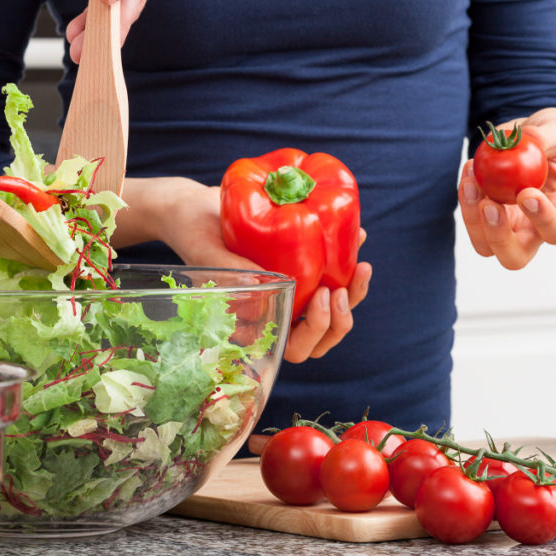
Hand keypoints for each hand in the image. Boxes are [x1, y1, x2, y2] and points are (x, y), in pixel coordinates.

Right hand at [115, 177, 370, 362]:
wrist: (194, 207)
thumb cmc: (195, 234)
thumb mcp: (209, 251)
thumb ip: (234, 268)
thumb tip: (269, 281)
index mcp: (255, 321)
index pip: (293, 347)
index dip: (315, 331)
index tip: (321, 297)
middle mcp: (277, 311)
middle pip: (320, 338)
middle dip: (340, 321)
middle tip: (340, 290)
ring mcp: (293, 291)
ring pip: (334, 314)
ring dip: (355, 297)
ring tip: (361, 268)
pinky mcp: (303, 266)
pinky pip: (335, 277)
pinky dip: (351, 263)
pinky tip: (357, 237)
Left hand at [458, 107, 555, 268]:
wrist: (531, 139)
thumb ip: (550, 135)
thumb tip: (529, 138)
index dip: (543, 220)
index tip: (527, 193)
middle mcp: (535, 228)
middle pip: (514, 257)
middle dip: (498, 237)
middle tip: (489, 204)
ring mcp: (508, 225)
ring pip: (484, 243)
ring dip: (472, 216)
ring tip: (472, 178)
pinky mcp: (485, 214)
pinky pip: (470, 216)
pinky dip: (466, 196)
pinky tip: (470, 168)